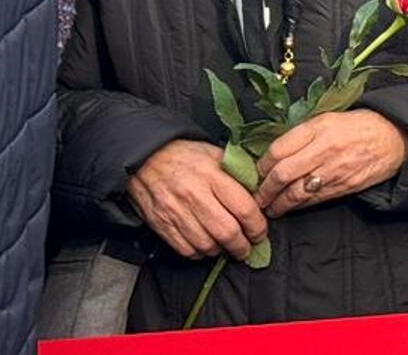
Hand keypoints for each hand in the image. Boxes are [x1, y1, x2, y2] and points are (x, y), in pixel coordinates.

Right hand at [128, 139, 266, 260]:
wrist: (147, 159)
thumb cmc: (185, 156)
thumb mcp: (216, 154)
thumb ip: (238, 173)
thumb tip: (260, 193)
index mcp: (213, 176)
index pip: (244, 208)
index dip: (257, 226)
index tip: (260, 231)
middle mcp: (195, 196)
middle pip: (227, 232)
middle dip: (242, 246)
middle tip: (248, 247)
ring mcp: (176, 213)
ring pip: (207, 245)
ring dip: (222, 251)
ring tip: (228, 247)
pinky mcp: (162, 225)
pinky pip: (186, 250)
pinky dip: (200, 253)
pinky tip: (207, 246)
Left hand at [254, 110, 407, 218]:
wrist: (395, 137)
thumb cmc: (360, 125)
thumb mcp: (330, 118)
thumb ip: (303, 134)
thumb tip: (275, 153)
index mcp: (319, 127)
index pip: (278, 149)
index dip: (261, 165)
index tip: (256, 172)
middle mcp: (325, 148)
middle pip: (282, 174)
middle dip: (264, 190)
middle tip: (256, 196)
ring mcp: (335, 170)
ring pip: (295, 193)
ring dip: (277, 204)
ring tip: (269, 207)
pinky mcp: (344, 187)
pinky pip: (313, 200)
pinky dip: (297, 206)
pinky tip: (290, 207)